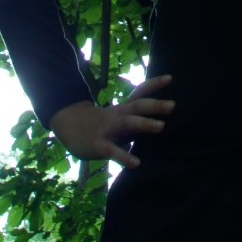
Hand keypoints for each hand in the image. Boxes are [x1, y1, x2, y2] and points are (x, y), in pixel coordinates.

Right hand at [49, 74, 174, 168]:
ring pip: (127, 123)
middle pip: (137, 106)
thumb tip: (158, 118)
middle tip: (173, 105)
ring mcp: (108, 129)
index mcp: (122, 108)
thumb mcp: (117, 116)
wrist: (68, 124)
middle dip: (155, 105)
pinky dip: (124, 157)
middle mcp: (117, 115)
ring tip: (161, 127)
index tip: (170, 78)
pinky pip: (113, 151)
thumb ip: (135, 117)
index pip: (139, 92)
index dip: (154, 84)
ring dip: (144, 124)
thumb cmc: (100, 123)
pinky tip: (136, 164)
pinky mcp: (99, 145)